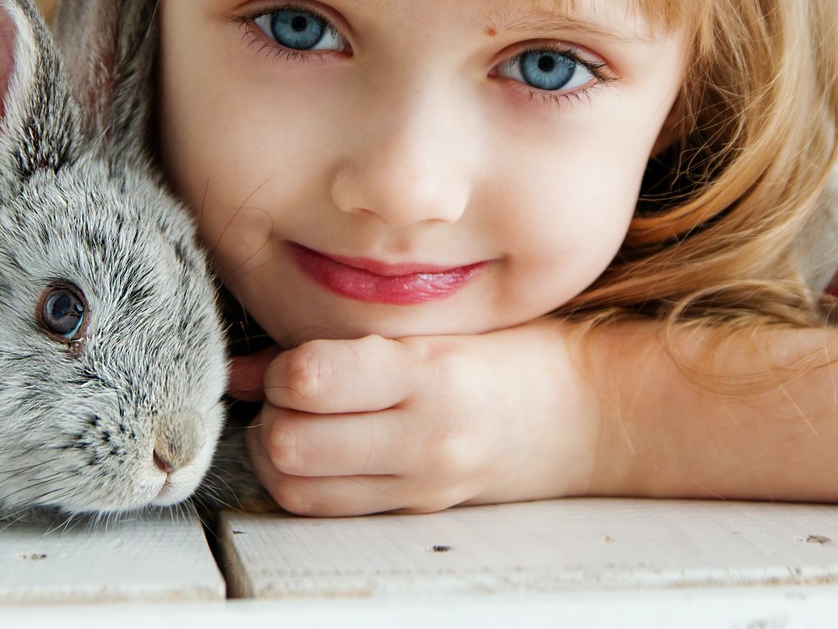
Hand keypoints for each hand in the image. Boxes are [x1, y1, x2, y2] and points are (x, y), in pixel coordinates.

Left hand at [231, 322, 600, 515]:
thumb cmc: (520, 354)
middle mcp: (424, 436)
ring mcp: (421, 482)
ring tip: (297, 425)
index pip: (311, 378)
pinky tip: (318, 453)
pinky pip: (328, 510)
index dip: (280, 368)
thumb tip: (246, 369)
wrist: (592, 415)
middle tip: (285, 396)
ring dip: (277, 456)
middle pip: (290, 443)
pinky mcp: (418, 511)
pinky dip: (304, 484)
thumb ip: (348, 342)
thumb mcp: (439, 327)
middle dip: (269, 416)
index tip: (293, 360)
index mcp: (430, 372)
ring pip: (298, 489)